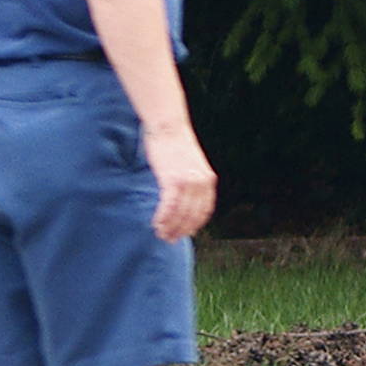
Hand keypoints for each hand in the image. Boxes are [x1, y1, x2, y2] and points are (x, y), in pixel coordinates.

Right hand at [145, 124, 216, 240]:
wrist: (168, 127)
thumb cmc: (175, 144)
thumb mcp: (190, 165)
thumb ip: (190, 181)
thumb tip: (183, 196)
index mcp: (208, 180)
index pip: (204, 210)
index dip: (195, 224)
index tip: (186, 233)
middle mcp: (202, 183)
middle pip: (193, 215)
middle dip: (181, 230)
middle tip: (169, 239)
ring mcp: (189, 182)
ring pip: (181, 214)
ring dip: (170, 227)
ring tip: (161, 234)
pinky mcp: (173, 180)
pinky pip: (169, 206)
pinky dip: (163, 218)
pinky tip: (157, 224)